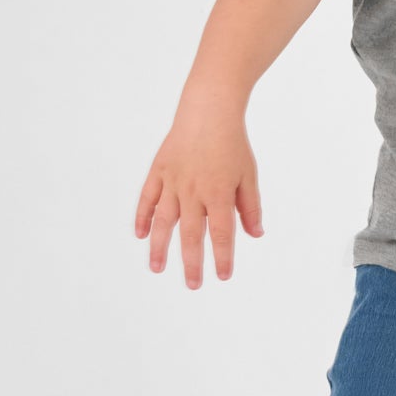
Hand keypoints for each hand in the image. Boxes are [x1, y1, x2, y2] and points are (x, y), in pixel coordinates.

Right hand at [134, 100, 263, 287]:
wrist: (208, 110)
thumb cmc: (232, 144)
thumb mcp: (249, 175)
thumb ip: (250, 207)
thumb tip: (255, 235)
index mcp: (219, 194)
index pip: (222, 234)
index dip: (223, 257)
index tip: (223, 276)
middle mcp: (194, 191)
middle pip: (191, 234)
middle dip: (192, 263)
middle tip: (193, 285)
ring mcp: (173, 182)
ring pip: (163, 221)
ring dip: (159, 247)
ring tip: (157, 268)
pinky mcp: (159, 171)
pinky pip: (147, 198)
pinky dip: (142, 217)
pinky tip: (140, 235)